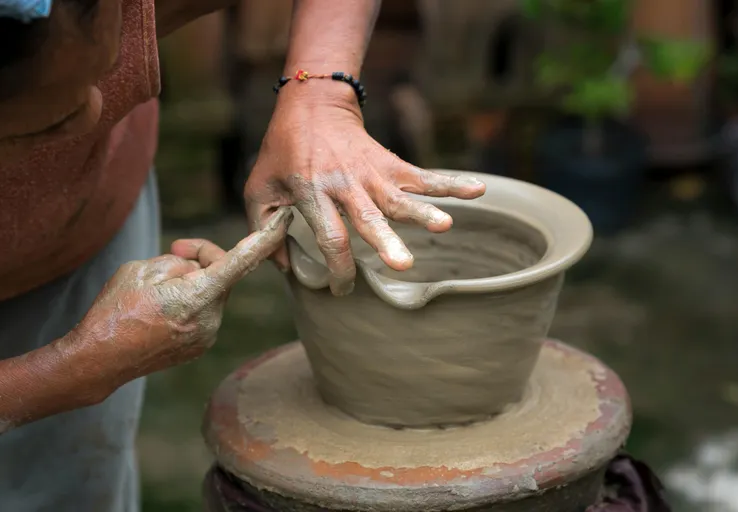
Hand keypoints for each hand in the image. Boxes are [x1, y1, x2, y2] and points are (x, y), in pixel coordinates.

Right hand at [63, 208, 291, 398]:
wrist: (98, 361)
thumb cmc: (114, 311)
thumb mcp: (141, 269)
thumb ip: (179, 262)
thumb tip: (198, 267)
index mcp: (196, 297)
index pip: (241, 261)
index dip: (266, 238)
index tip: (287, 221)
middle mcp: (210, 319)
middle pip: (222, 273)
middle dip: (203, 258)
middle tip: (175, 250)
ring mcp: (207, 336)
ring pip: (213, 292)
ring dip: (195, 282)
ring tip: (158, 291)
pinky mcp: (201, 346)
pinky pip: (206, 311)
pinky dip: (192, 301)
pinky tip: (162, 310)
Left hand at [244, 83, 485, 295]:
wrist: (312, 107)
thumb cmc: (281, 155)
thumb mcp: (259, 190)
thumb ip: (264, 230)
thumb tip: (284, 268)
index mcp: (311, 192)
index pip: (329, 235)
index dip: (337, 267)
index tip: (343, 289)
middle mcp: (345, 184)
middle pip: (369, 217)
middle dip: (387, 241)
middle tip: (403, 266)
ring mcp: (371, 173)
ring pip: (400, 196)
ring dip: (424, 211)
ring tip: (446, 226)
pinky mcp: (390, 164)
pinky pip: (423, 176)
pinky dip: (451, 183)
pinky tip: (478, 191)